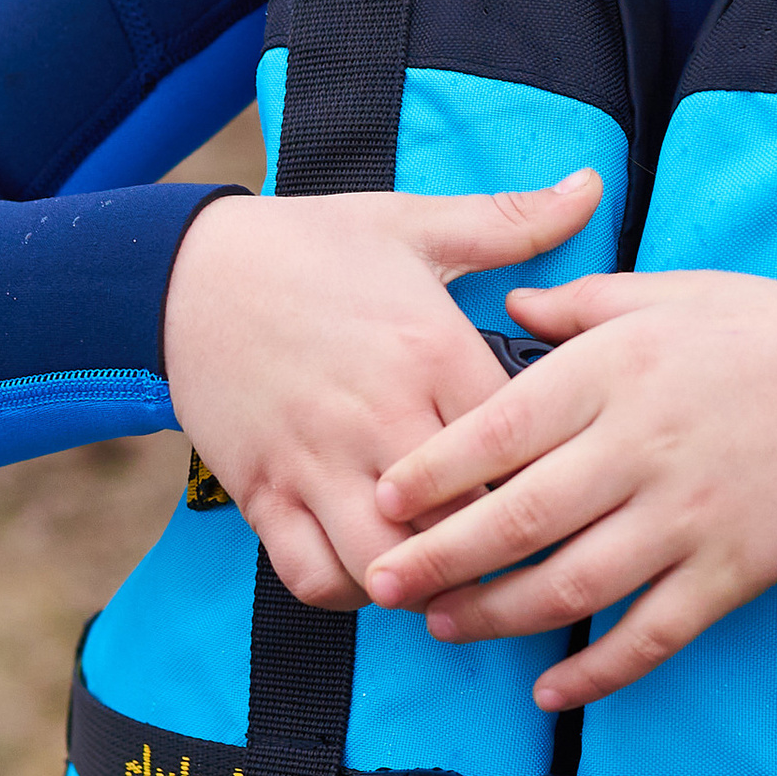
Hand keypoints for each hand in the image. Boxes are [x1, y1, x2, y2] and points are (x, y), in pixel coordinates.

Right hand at [162, 171, 601, 606]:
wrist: (184, 267)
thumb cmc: (310, 246)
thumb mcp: (415, 223)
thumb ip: (513, 220)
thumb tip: (592, 185)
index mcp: (432, 350)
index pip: (524, 444)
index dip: (554, 472)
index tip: (567, 480)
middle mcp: (378, 414)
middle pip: (468, 520)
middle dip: (500, 542)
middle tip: (522, 543)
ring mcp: (316, 460)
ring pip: (393, 564)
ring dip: (427, 578)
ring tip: (449, 565)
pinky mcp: (262, 493)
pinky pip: (312, 576)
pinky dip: (350, 590)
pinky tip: (376, 567)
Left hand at [361, 271, 776, 708]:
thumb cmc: (772, 333)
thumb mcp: (671, 294)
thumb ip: (581, 305)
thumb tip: (506, 306)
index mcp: (616, 372)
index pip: (497, 430)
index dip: (429, 472)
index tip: (380, 498)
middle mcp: (640, 449)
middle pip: (515, 519)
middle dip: (436, 559)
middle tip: (380, 582)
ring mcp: (684, 518)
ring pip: (570, 586)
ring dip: (496, 616)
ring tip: (445, 625)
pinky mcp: (728, 572)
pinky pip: (650, 635)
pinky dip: (597, 670)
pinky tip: (551, 690)